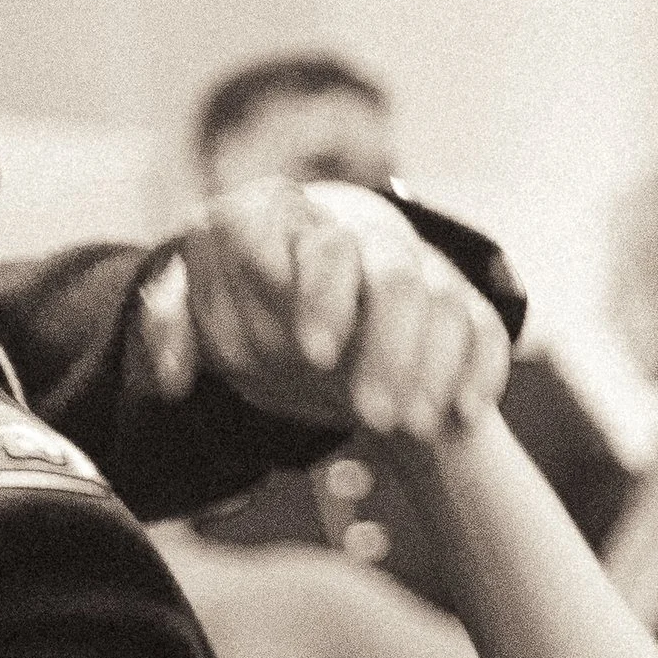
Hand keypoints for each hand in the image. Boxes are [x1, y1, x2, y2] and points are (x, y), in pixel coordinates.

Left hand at [177, 179, 509, 438]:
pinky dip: (474, 375)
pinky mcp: (468, 313)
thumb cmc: (269, 330)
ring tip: (404, 428)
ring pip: (438, 301)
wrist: (341, 339)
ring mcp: (422, 273)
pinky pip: (485, 334)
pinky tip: (458, 416)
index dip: (316, 291)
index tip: (308, 354)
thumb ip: (183, 331)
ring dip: (423, 368)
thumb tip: (173, 378)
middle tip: (365, 414)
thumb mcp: (218, 330)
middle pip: (388, 270)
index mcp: (297, 230)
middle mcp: (366, 243)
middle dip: (381, 344)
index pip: (314, 238)